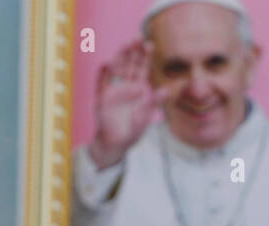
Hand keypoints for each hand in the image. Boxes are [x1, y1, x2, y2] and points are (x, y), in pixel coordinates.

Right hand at [90, 40, 166, 169]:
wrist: (115, 144)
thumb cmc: (132, 131)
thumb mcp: (145, 117)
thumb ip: (153, 103)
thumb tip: (166, 90)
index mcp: (138, 89)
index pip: (142, 68)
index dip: (145, 56)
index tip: (150, 44)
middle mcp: (126, 86)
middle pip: (129, 64)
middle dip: (133, 51)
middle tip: (138, 38)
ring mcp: (113, 90)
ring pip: (116, 68)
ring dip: (120, 57)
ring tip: (125, 45)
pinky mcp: (102, 97)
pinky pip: (102, 83)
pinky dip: (104, 74)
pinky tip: (107, 65)